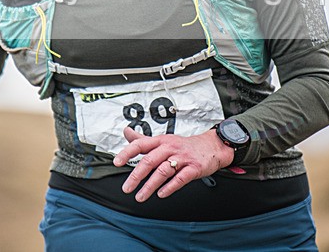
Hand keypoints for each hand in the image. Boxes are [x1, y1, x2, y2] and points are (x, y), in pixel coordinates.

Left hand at [112, 126, 233, 201]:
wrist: (211, 146)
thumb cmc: (183, 145)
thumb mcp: (163, 139)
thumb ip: (143, 139)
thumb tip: (126, 132)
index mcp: (161, 141)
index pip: (140, 144)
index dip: (127, 152)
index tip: (117, 162)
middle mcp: (170, 147)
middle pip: (150, 160)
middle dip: (136, 176)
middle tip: (127, 188)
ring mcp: (182, 158)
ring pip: (163, 171)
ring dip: (150, 186)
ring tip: (140, 196)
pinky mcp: (194, 168)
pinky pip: (180, 178)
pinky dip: (169, 187)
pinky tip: (161, 194)